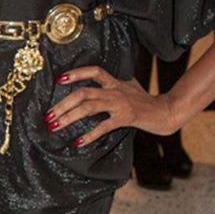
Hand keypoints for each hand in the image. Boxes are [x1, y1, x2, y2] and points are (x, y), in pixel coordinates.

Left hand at [45, 66, 177, 147]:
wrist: (166, 111)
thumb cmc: (145, 101)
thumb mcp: (129, 86)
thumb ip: (113, 84)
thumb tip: (97, 83)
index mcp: (115, 82)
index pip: (94, 71)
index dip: (76, 73)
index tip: (59, 80)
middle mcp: (115, 90)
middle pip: (84, 92)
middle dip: (63, 104)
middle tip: (48, 115)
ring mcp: (120, 104)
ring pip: (89, 107)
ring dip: (69, 116)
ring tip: (55, 126)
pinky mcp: (125, 118)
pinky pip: (103, 126)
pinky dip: (89, 134)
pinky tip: (78, 142)